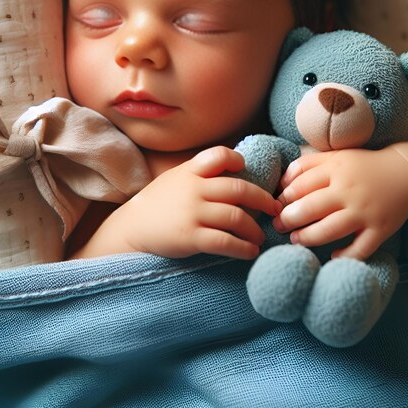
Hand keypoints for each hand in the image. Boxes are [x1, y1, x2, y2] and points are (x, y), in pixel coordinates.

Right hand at [74, 146, 281, 260]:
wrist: (131, 228)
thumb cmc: (159, 203)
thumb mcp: (176, 178)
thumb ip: (201, 172)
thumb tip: (236, 170)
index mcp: (191, 171)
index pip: (219, 155)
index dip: (236, 160)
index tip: (246, 169)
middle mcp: (195, 189)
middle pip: (239, 189)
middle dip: (263, 200)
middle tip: (275, 209)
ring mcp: (193, 213)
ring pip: (237, 217)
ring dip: (255, 229)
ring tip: (261, 237)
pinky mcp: (191, 237)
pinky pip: (225, 241)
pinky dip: (243, 247)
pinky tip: (251, 252)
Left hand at [273, 147, 407, 259]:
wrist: (407, 175)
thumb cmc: (363, 167)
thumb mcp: (336, 157)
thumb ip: (308, 165)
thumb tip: (281, 184)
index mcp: (337, 170)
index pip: (301, 185)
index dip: (284, 198)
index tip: (276, 206)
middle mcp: (350, 191)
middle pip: (311, 207)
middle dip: (289, 219)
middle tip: (279, 226)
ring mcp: (366, 212)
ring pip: (330, 230)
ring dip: (308, 238)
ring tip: (296, 240)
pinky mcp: (381, 230)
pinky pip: (360, 249)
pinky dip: (344, 256)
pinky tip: (332, 256)